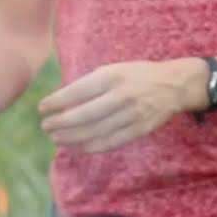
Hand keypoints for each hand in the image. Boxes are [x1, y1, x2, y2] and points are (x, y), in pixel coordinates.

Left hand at [38, 59, 199, 153]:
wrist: (174, 85)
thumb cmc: (137, 75)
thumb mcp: (114, 69)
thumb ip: (90, 84)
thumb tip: (61, 101)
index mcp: (112, 76)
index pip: (77, 92)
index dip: (57, 102)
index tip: (42, 108)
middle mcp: (121, 96)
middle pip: (84, 115)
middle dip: (61, 123)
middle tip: (46, 127)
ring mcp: (131, 115)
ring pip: (95, 132)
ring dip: (71, 137)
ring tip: (56, 138)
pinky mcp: (139, 130)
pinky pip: (110, 142)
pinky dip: (90, 147)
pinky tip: (76, 147)